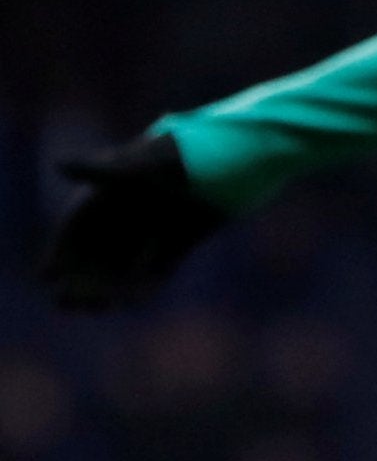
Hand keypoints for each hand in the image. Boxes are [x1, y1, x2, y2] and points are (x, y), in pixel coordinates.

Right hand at [40, 134, 228, 310]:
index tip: (47, 275)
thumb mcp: (147, 163)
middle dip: (82, 275)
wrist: (245, 156)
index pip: (79, 223)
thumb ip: (105, 169)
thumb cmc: (194, 152)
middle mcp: (136, 206)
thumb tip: (59, 165)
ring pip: (127, 260)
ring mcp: (161, 222)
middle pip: (99, 247)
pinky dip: (146, 283)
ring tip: (93, 308)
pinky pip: (160, 265)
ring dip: (110, 284)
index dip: (61, 248)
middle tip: (66, 304)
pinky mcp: (186, 236)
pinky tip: (132, 302)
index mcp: (119, 186)